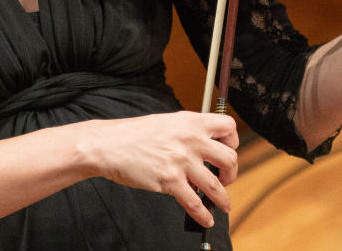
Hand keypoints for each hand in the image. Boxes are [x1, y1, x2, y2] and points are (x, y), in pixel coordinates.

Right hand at [77, 111, 238, 226]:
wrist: (109, 145)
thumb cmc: (134, 135)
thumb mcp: (167, 122)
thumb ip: (188, 131)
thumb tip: (204, 146)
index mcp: (191, 122)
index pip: (228, 128)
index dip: (233, 141)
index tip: (229, 151)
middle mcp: (190, 140)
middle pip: (229, 158)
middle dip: (232, 173)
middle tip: (226, 179)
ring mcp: (181, 161)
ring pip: (216, 185)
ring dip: (223, 199)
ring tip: (224, 205)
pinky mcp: (169, 181)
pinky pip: (194, 203)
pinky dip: (203, 215)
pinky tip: (206, 219)